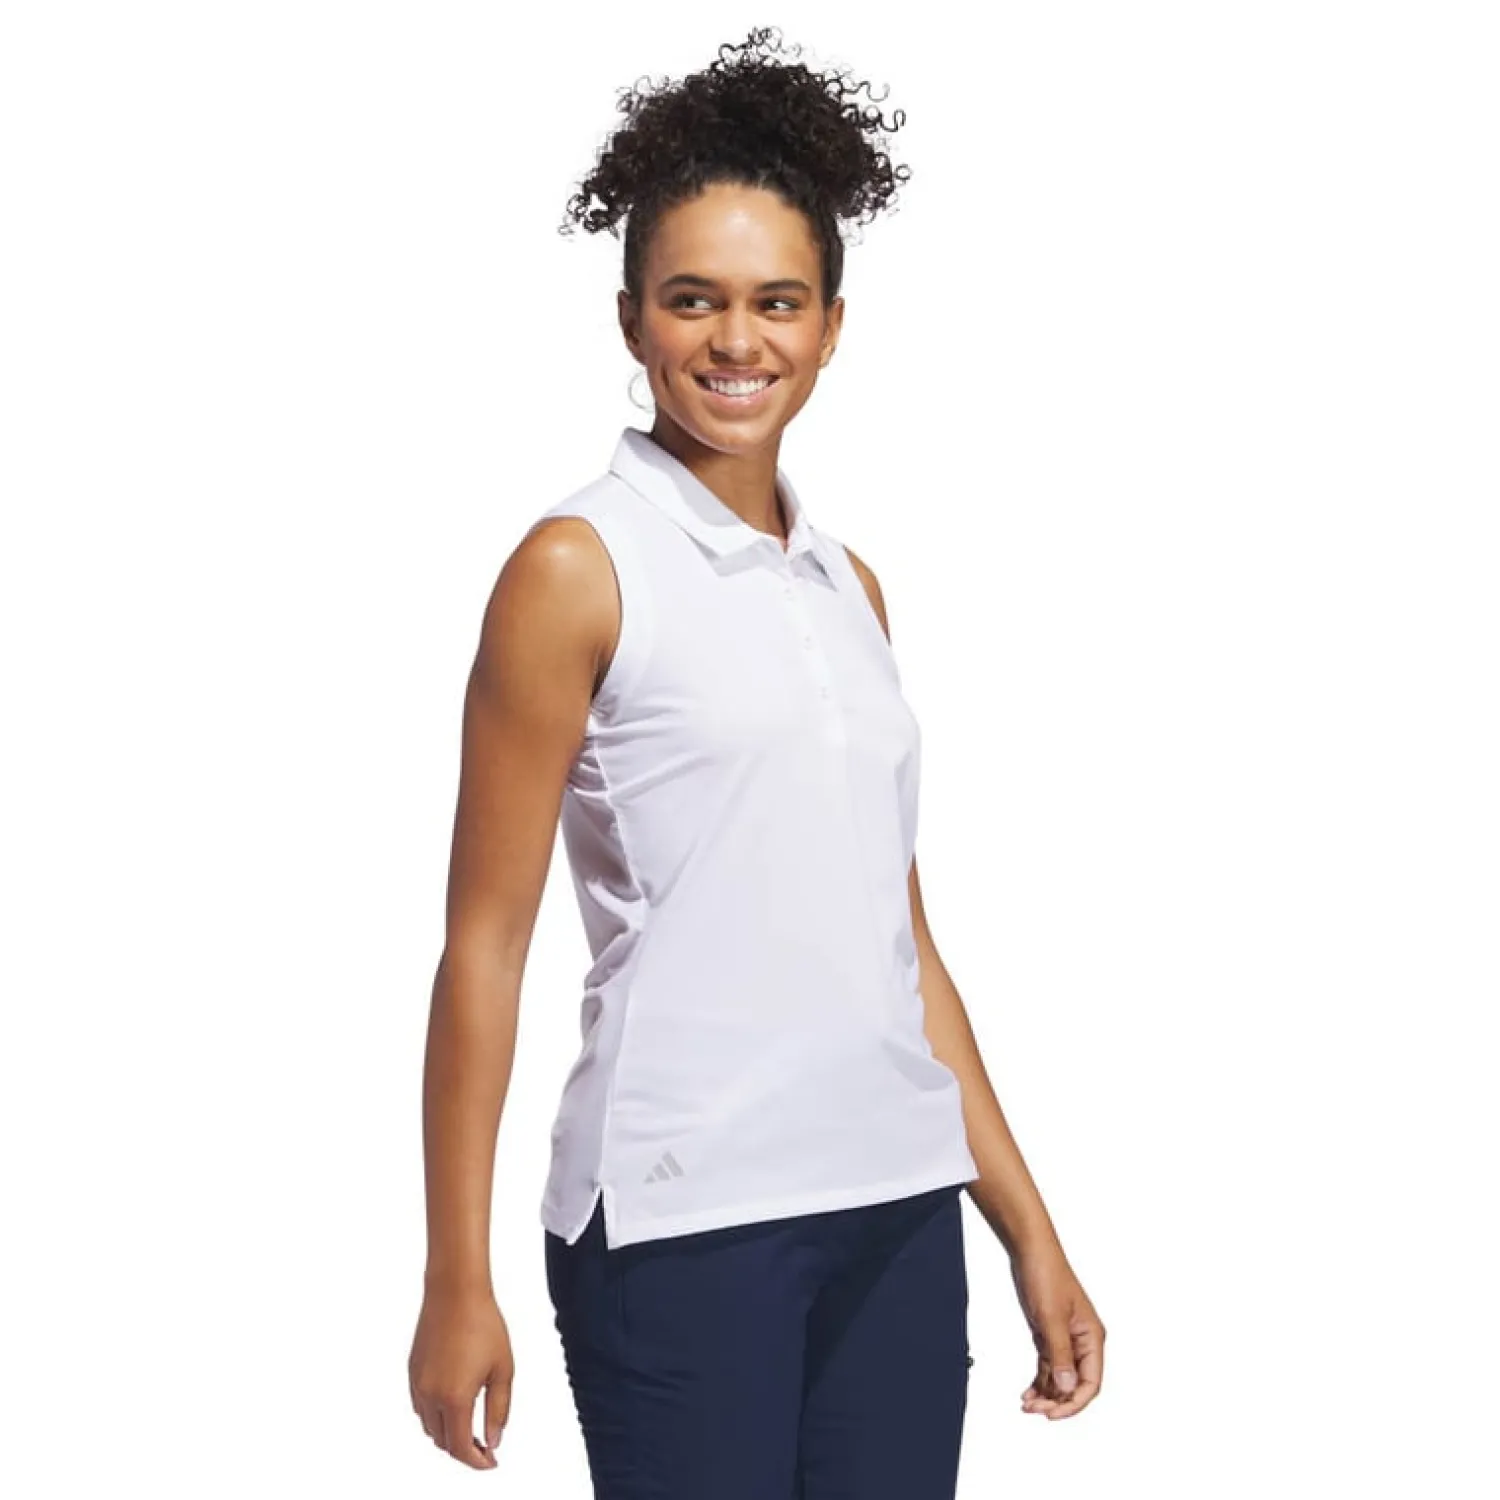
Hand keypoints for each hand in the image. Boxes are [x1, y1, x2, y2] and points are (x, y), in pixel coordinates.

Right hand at [408, 1284, 514, 1467]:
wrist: (455, 1291)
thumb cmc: (483, 1323)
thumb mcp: (502, 1369)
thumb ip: (498, 1409)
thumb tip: (494, 1440)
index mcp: (454, 1398)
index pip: (462, 1447)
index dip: (477, 1461)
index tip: (491, 1462)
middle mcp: (430, 1396)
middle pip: (444, 1442)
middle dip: (465, 1449)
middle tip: (486, 1446)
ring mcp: (417, 1384)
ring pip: (429, 1427)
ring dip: (449, 1434)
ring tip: (472, 1428)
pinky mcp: (412, 1372)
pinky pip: (421, 1408)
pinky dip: (436, 1417)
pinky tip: (454, 1406)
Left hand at [1009, 1244, 1104, 1418]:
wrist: (1029, 1250)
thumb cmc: (1045, 1274)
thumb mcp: (1051, 1318)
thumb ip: (1059, 1354)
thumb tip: (1068, 1387)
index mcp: (1092, 1337)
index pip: (1090, 1382)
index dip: (1074, 1403)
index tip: (1053, 1414)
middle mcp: (1083, 1340)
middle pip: (1076, 1384)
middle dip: (1057, 1401)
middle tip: (1035, 1410)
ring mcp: (1066, 1338)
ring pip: (1061, 1377)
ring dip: (1047, 1393)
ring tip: (1028, 1405)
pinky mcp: (1050, 1334)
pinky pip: (1049, 1366)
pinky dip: (1040, 1380)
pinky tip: (1028, 1392)